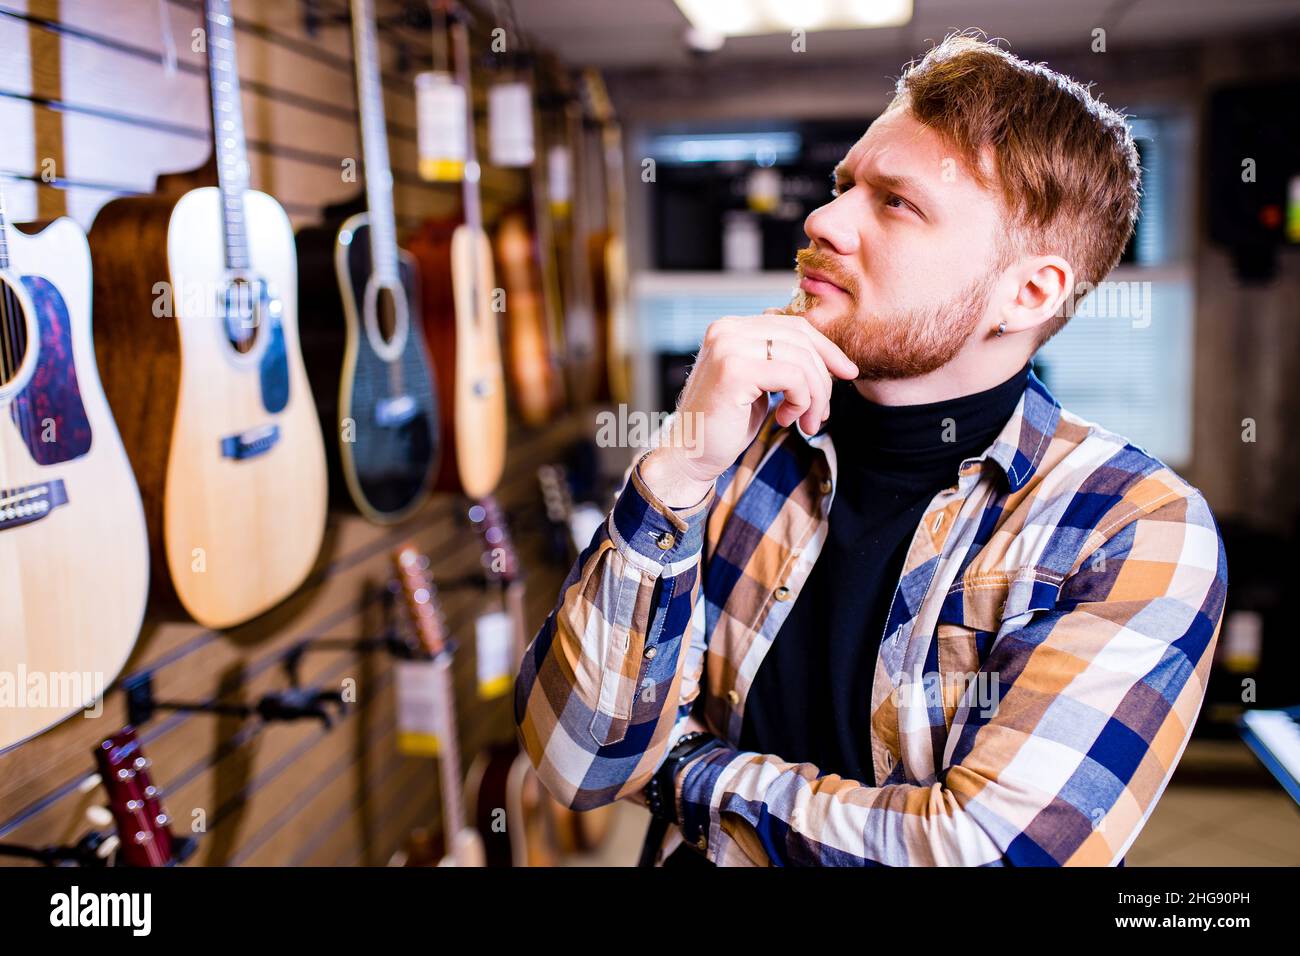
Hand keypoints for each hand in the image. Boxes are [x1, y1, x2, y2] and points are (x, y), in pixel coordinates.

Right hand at [641, 313, 857, 506]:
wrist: (690, 456)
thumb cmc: (726, 424)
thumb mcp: (759, 384)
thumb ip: (780, 361)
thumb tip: (830, 356)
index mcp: (730, 327)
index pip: (792, 325)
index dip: (826, 348)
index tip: (847, 373)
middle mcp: (726, 329)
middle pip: (800, 338)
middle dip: (824, 376)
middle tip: (824, 412)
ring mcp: (728, 347)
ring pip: (801, 359)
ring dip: (815, 396)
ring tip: (808, 422)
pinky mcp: (734, 370)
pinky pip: (793, 377)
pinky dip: (802, 401)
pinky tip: (786, 420)